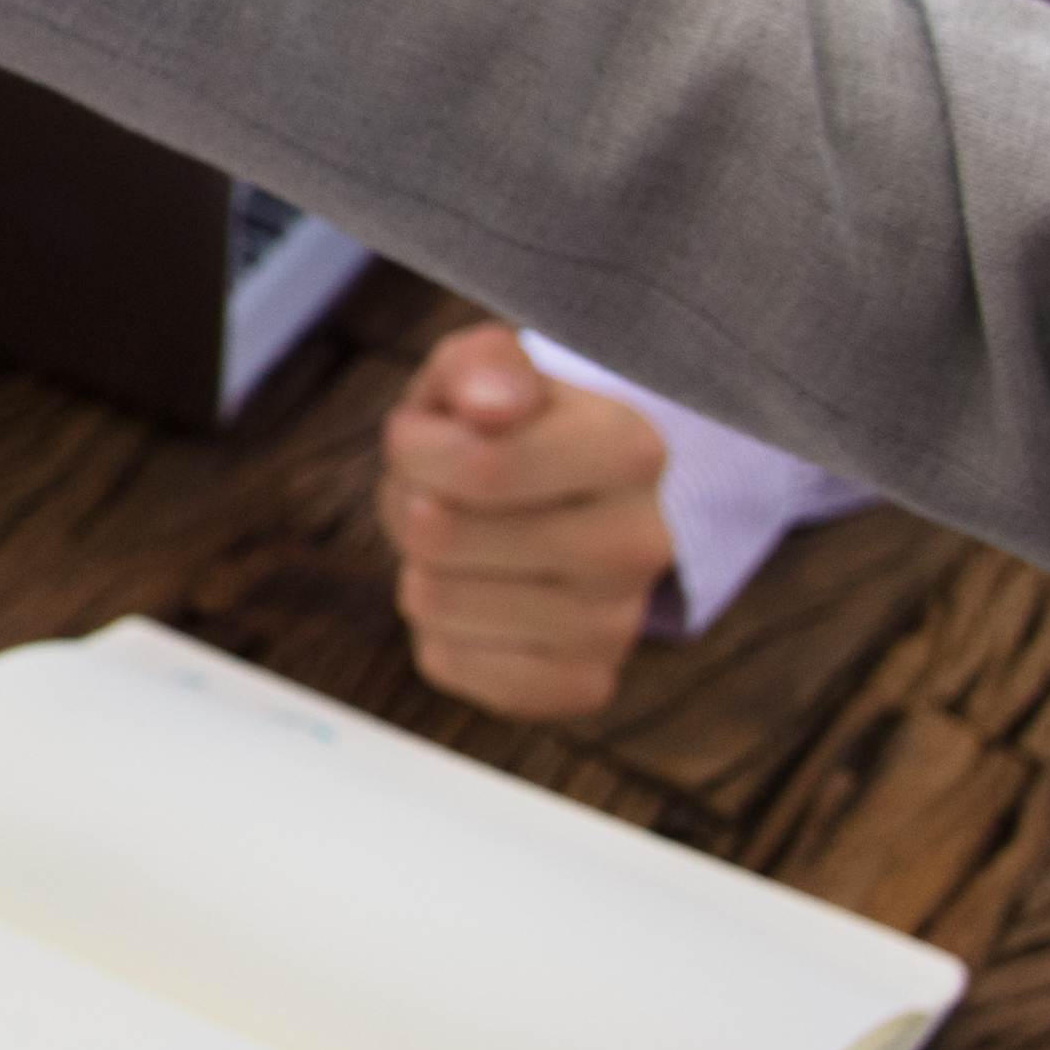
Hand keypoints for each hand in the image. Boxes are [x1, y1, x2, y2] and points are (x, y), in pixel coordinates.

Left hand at [385, 326, 684, 721]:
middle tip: (437, 491)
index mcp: (630, 449)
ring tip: (460, 541)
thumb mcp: (488, 369)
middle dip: (409, 502)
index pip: (479, 466)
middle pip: (441, 535)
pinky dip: (438, 629)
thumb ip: (482, 364)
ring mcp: (618, 624)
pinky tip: (479, 596)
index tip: (428, 433)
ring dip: (417, 567)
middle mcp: (640, 543)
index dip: (416, 448)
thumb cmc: (512, 429)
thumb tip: (486, 403)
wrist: (566, 506)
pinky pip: (449, 663)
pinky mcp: (583, 686)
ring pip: (435, 602)